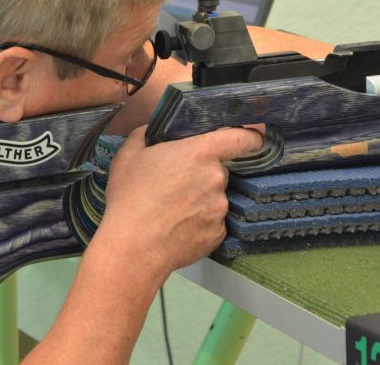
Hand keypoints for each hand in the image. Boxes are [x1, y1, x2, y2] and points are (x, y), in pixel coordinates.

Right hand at [97, 126, 262, 275]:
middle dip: (201, 174)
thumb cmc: (130, 196)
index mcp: (200, 153)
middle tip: (175, 185)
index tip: (252, 138)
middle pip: (218, 170)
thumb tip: (152, 131)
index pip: (241, 138)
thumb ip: (145, 134)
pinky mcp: (218, 234)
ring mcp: (220, 208)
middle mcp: (217, 179)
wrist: (133, 247)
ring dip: (199, 200)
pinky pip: (212, 221)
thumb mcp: (128, 155)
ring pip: (214, 197)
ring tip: (171, 211)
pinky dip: (198, 223)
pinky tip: (177, 227)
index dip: (250, 136)